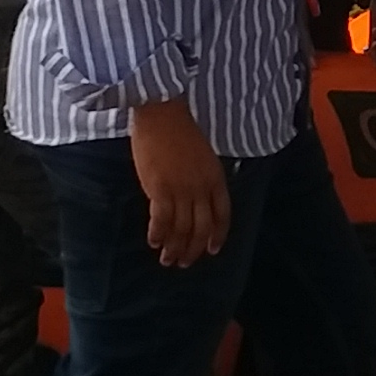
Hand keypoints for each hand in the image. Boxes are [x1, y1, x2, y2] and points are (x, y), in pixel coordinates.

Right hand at [128, 100, 231, 269]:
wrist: (161, 112)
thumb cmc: (179, 129)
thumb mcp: (203, 155)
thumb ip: (202, 178)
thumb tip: (194, 200)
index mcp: (215, 178)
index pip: (222, 214)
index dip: (217, 235)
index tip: (211, 249)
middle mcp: (201, 188)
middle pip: (201, 227)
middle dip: (193, 249)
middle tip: (183, 262)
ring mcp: (181, 190)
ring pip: (181, 229)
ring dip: (174, 248)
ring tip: (167, 259)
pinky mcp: (160, 189)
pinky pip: (161, 220)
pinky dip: (158, 234)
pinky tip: (153, 242)